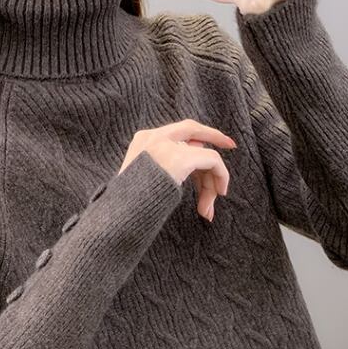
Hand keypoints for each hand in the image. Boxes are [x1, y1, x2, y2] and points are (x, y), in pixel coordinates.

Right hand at [119, 119, 235, 221]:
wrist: (118, 215)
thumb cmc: (128, 206)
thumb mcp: (142, 179)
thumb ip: (164, 166)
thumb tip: (197, 167)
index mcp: (142, 139)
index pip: (181, 133)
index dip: (203, 135)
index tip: (223, 143)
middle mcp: (154, 137)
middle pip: (195, 139)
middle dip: (213, 149)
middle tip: (229, 158)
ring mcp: (167, 146)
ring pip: (204, 154)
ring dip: (211, 182)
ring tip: (207, 210)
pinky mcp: (180, 159)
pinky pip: (212, 161)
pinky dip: (220, 176)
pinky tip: (219, 194)